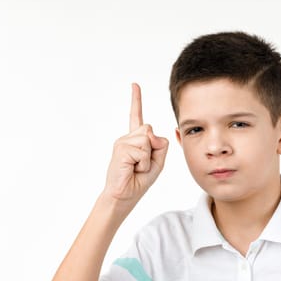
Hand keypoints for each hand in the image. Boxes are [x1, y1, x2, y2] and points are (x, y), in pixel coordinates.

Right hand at [103, 83, 168, 205]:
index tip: (135, 84)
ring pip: (147, 140)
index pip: (137, 117)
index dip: (136, 100)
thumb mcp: (157, 161)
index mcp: (136, 140)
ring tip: (136, 168)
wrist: (125, 196)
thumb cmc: (140, 180)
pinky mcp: (120, 148)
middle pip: (150, 130)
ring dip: (148, 158)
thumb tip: (150, 132)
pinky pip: (142, 150)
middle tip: (142, 165)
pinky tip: (132, 169)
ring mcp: (122, 142)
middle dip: (153, 149)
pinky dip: (143, 163)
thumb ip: (160, 145)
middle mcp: (127, 138)